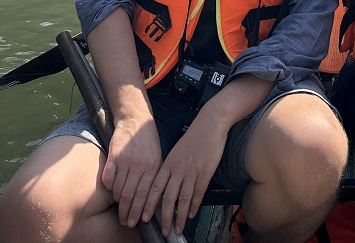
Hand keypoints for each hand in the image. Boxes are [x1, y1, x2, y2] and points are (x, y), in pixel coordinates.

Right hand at [101, 114, 161, 227]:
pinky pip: (108, 178)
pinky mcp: (113, 156)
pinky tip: (111, 190)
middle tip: (126, 221)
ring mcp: (125, 160)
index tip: (138, 222)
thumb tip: (150, 200)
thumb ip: (153, 176)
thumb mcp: (157, 156)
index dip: (140, 210)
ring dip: (118, 202)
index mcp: (153, 165)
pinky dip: (108, 187)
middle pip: (130, 195)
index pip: (145, 194)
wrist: (135, 118)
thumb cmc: (148, 140)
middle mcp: (139, 164)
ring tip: (119, 208)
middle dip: (127, 212)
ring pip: (118, 189)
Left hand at [142, 112, 227, 236]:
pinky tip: (191, 214)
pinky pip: (198, 194)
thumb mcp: (177, 150)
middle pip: (167, 198)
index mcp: (169, 163)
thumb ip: (171, 167)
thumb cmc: (194, 136)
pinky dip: (194, 206)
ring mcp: (192, 171)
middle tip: (164, 231)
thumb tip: (166, 184)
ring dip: (180, 217)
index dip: (149, 205)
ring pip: (183, 200)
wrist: (210, 123)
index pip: (155, 188)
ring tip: (178, 228)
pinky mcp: (205, 172)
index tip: (144, 218)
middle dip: (164, 217)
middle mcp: (178, 169)